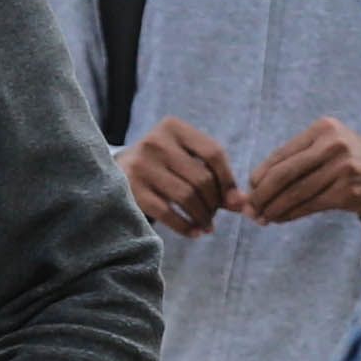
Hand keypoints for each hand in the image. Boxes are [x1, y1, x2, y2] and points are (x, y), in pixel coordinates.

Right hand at [124, 115, 235, 236]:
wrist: (117, 171)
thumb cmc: (163, 165)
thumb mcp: (187, 159)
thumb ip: (216, 176)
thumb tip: (243, 203)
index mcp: (174, 127)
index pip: (214, 153)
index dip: (229, 181)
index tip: (234, 201)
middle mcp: (156, 142)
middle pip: (202, 178)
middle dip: (215, 203)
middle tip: (215, 216)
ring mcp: (142, 165)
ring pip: (187, 197)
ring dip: (203, 217)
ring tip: (207, 225)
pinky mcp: (131, 189)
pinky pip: (167, 213)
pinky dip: (186, 227)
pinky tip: (194, 232)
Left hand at [236, 114, 360, 226]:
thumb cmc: (353, 165)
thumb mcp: (329, 150)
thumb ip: (296, 161)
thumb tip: (255, 184)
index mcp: (325, 128)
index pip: (282, 154)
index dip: (261, 176)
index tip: (249, 192)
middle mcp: (335, 143)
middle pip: (285, 173)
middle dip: (262, 194)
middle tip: (250, 210)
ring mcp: (344, 167)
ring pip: (296, 192)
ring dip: (274, 208)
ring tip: (262, 218)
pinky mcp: (349, 191)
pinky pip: (310, 205)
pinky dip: (291, 214)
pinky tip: (281, 219)